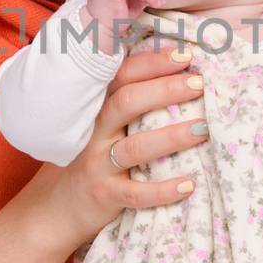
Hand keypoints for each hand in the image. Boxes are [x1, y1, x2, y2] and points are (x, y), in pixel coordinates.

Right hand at [31, 46, 210, 251]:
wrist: (58, 207)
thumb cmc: (95, 159)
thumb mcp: (104, 126)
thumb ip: (132, 104)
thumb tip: (182, 76)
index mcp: (99, 109)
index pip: (121, 76)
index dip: (152, 63)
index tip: (184, 54)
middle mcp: (96, 133)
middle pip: (126, 103)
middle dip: (165, 90)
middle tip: (199, 83)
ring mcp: (98, 165)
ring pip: (135, 147)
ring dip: (172, 137)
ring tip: (204, 129)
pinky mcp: (105, 196)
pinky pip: (136, 193)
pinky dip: (163, 190)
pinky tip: (189, 185)